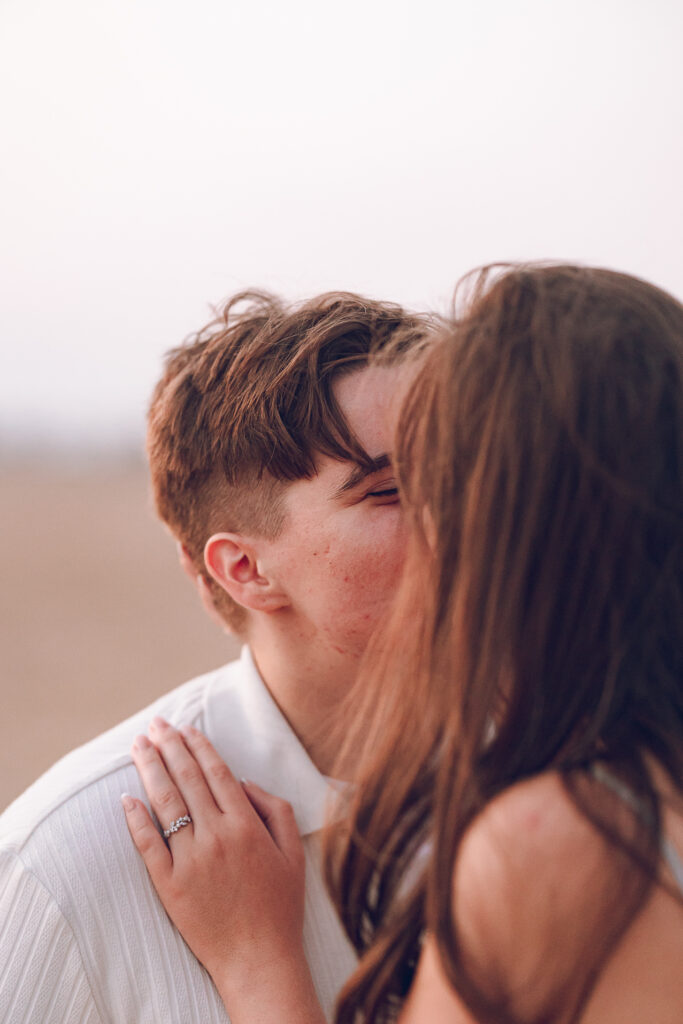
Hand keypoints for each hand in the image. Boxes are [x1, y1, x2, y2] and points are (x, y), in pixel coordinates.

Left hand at [123, 719, 323, 1022]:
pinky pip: (148, 846)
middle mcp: (217, 836)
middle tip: (154, 724)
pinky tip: (127, 798)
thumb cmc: (280, 905)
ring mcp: (191, 861)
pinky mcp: (170, 886)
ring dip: (150, 770)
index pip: (217, 773)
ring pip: (165, 804)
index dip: (199, 746)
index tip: (185, 727)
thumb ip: (275, 808)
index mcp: (247, 825)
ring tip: (138, 747)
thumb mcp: (293, 851)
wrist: (259, 958)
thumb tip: (243, 781)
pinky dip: (136, 820)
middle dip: (169, 747)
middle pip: (187, 780)